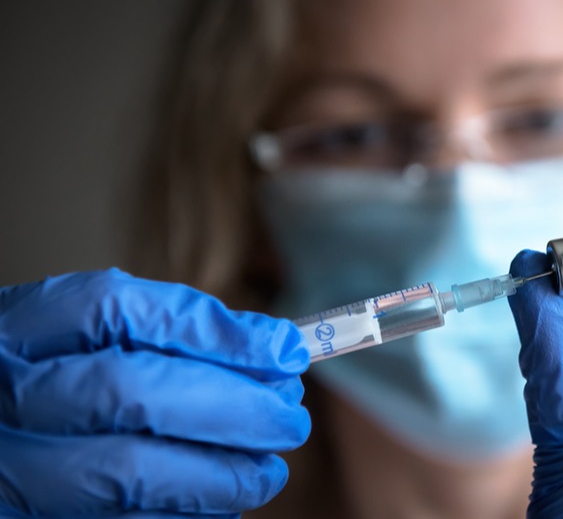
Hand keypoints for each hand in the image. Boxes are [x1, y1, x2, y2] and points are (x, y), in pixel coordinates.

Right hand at [0, 269, 310, 517]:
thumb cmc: (58, 388)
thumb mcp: (90, 343)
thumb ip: (172, 336)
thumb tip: (278, 349)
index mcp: (16, 330)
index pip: (114, 308)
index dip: (210, 330)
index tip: (285, 351)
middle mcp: (2, 396)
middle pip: (129, 390)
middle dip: (230, 406)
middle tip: (290, 419)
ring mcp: (5, 472)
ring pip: (127, 473)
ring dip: (220, 475)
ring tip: (268, 471)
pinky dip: (188, 517)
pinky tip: (220, 505)